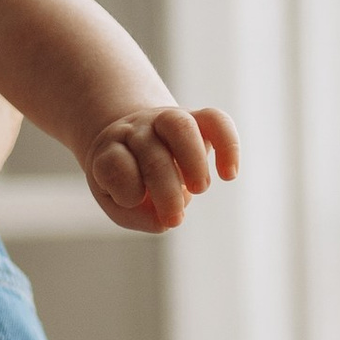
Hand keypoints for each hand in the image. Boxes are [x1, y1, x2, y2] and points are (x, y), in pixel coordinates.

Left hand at [86, 103, 238, 234]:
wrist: (132, 139)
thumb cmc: (127, 180)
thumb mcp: (119, 202)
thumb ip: (138, 216)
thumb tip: (166, 221)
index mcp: (110, 149)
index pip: (112, 164)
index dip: (126, 190)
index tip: (134, 203)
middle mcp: (137, 130)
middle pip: (150, 151)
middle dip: (166, 191)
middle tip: (175, 218)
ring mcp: (165, 119)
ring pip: (179, 125)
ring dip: (193, 161)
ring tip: (199, 190)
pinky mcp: (196, 119)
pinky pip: (215, 120)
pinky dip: (228, 145)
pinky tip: (229, 175)